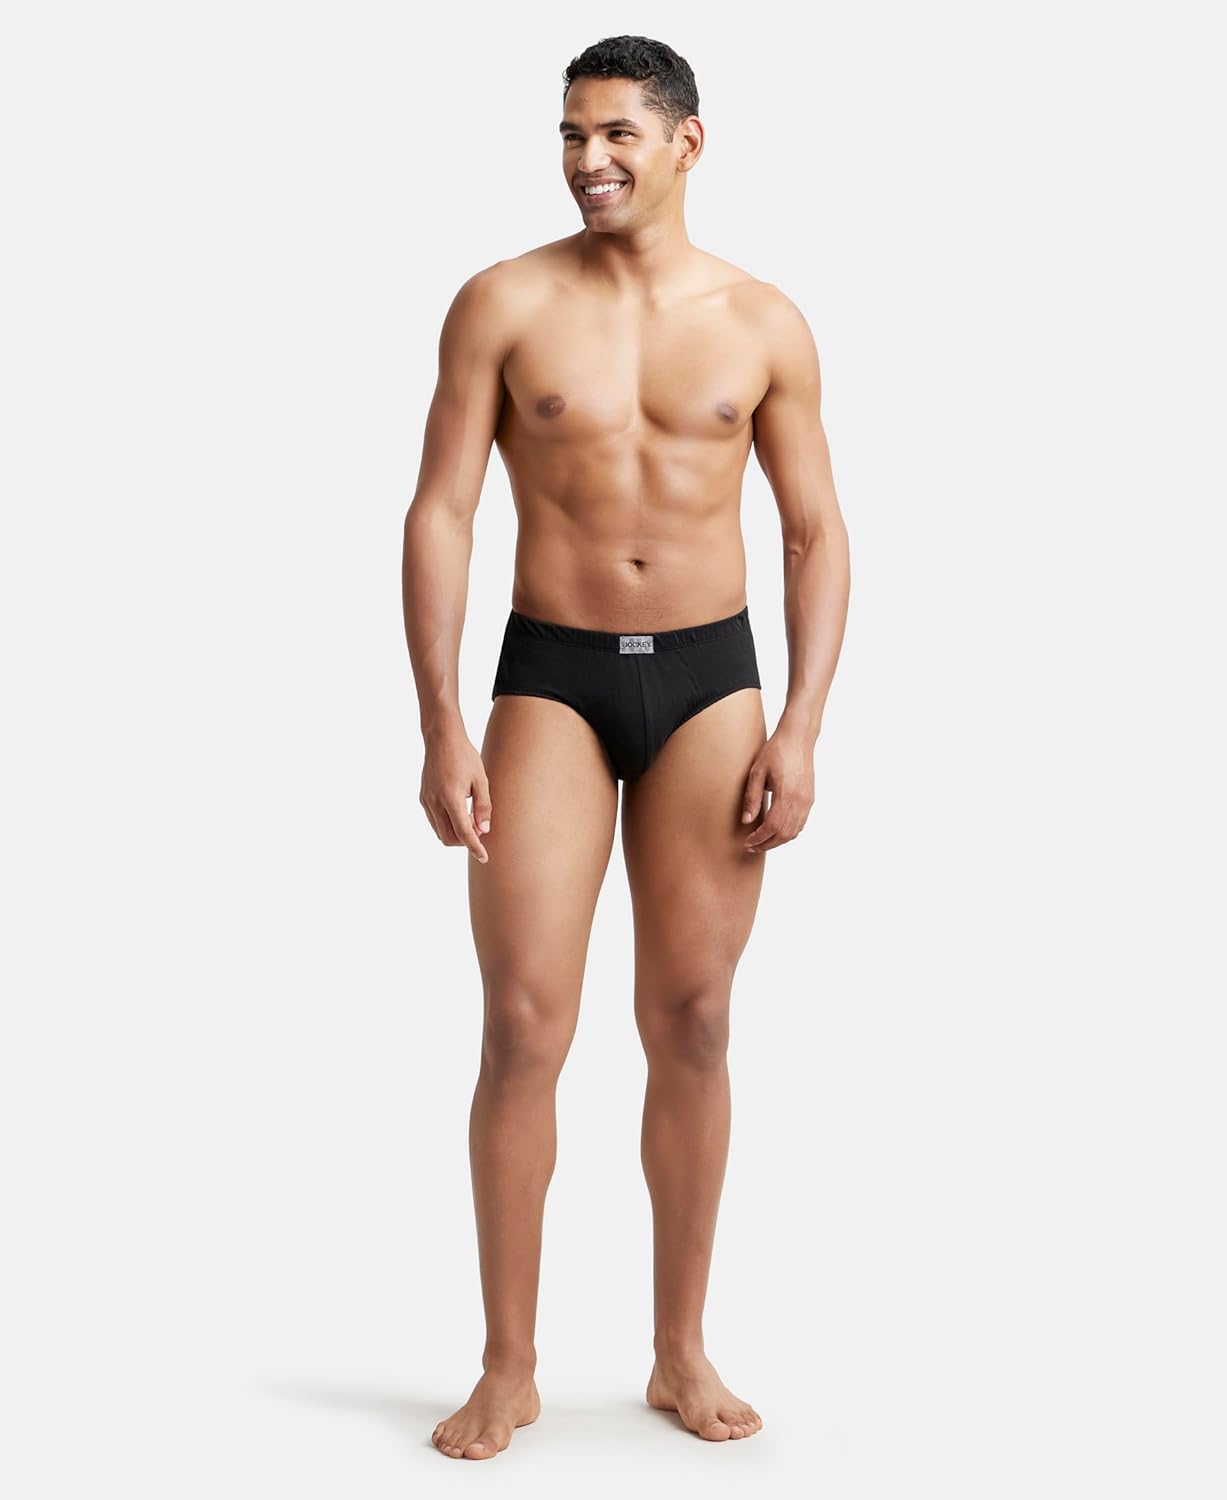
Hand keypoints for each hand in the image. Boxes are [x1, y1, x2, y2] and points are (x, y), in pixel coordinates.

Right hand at [419, 731, 491, 862]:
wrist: (441, 738)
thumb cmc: (464, 756)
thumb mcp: (481, 779)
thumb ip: (483, 806)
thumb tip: (484, 830)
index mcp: (451, 797)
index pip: (463, 832)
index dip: (474, 847)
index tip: (484, 857)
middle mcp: (435, 802)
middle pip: (449, 837)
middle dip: (465, 841)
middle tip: (480, 828)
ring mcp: (426, 800)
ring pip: (440, 832)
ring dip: (456, 833)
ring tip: (471, 818)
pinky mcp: (423, 798)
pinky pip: (435, 821)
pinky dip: (447, 825)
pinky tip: (460, 812)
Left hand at [740, 727, 814, 852]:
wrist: (798, 739)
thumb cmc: (775, 752)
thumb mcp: (757, 772)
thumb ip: (752, 797)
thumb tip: (747, 821)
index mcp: (786, 794)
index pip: (772, 827)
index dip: (759, 838)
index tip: (747, 842)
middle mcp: (800, 801)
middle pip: (784, 834)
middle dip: (767, 844)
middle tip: (752, 846)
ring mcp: (807, 801)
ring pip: (794, 831)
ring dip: (778, 841)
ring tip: (762, 841)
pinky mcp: (810, 799)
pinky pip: (800, 823)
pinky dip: (788, 832)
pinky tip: (776, 831)